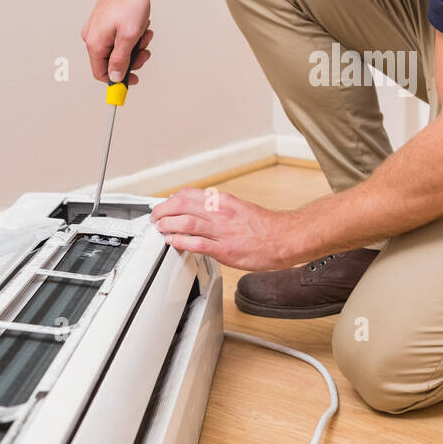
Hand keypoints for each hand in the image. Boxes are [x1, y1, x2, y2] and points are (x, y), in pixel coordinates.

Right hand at [81, 0, 152, 84]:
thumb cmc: (129, 3)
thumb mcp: (129, 37)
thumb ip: (120, 61)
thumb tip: (114, 78)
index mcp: (94, 43)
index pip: (101, 73)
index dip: (118, 80)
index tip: (134, 80)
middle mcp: (92, 37)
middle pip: (111, 62)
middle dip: (132, 59)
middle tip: (145, 51)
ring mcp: (98, 29)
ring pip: (118, 49)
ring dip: (135, 45)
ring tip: (145, 33)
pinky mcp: (105, 22)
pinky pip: (119, 37)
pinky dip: (132, 35)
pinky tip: (141, 26)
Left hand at [150, 186, 302, 270]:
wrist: (285, 238)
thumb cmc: (266, 227)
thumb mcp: (240, 208)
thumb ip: (220, 209)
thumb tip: (202, 211)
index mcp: (224, 201)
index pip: (190, 194)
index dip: (172, 199)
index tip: (166, 205)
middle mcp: (221, 212)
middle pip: (182, 204)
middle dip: (163, 210)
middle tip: (156, 216)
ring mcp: (222, 230)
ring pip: (185, 222)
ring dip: (167, 224)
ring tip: (160, 228)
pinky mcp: (224, 249)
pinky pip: (196, 243)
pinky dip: (180, 241)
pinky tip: (172, 242)